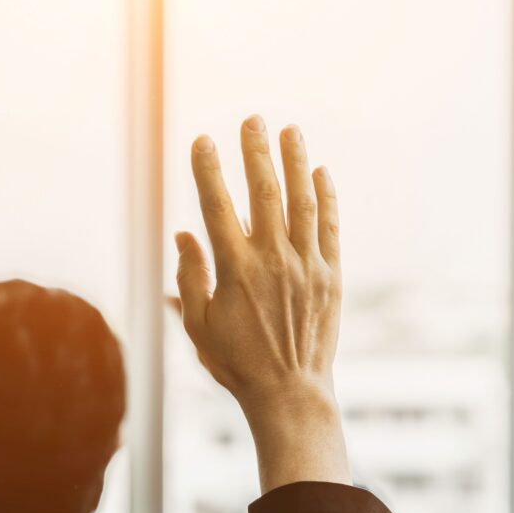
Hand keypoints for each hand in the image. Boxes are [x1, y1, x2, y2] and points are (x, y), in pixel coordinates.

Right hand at [175, 116, 347, 491]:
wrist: (289, 393)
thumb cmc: (236, 363)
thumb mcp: (198, 326)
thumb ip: (189, 278)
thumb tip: (183, 236)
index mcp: (234, 271)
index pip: (217, 206)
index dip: (208, 169)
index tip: (202, 140)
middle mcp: (272, 261)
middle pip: (263, 192)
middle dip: (256, 151)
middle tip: (252, 119)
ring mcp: (306, 266)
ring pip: (301, 201)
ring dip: (295, 162)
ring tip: (290, 130)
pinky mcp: (330, 276)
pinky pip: (329, 227)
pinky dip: (326, 197)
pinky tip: (321, 172)